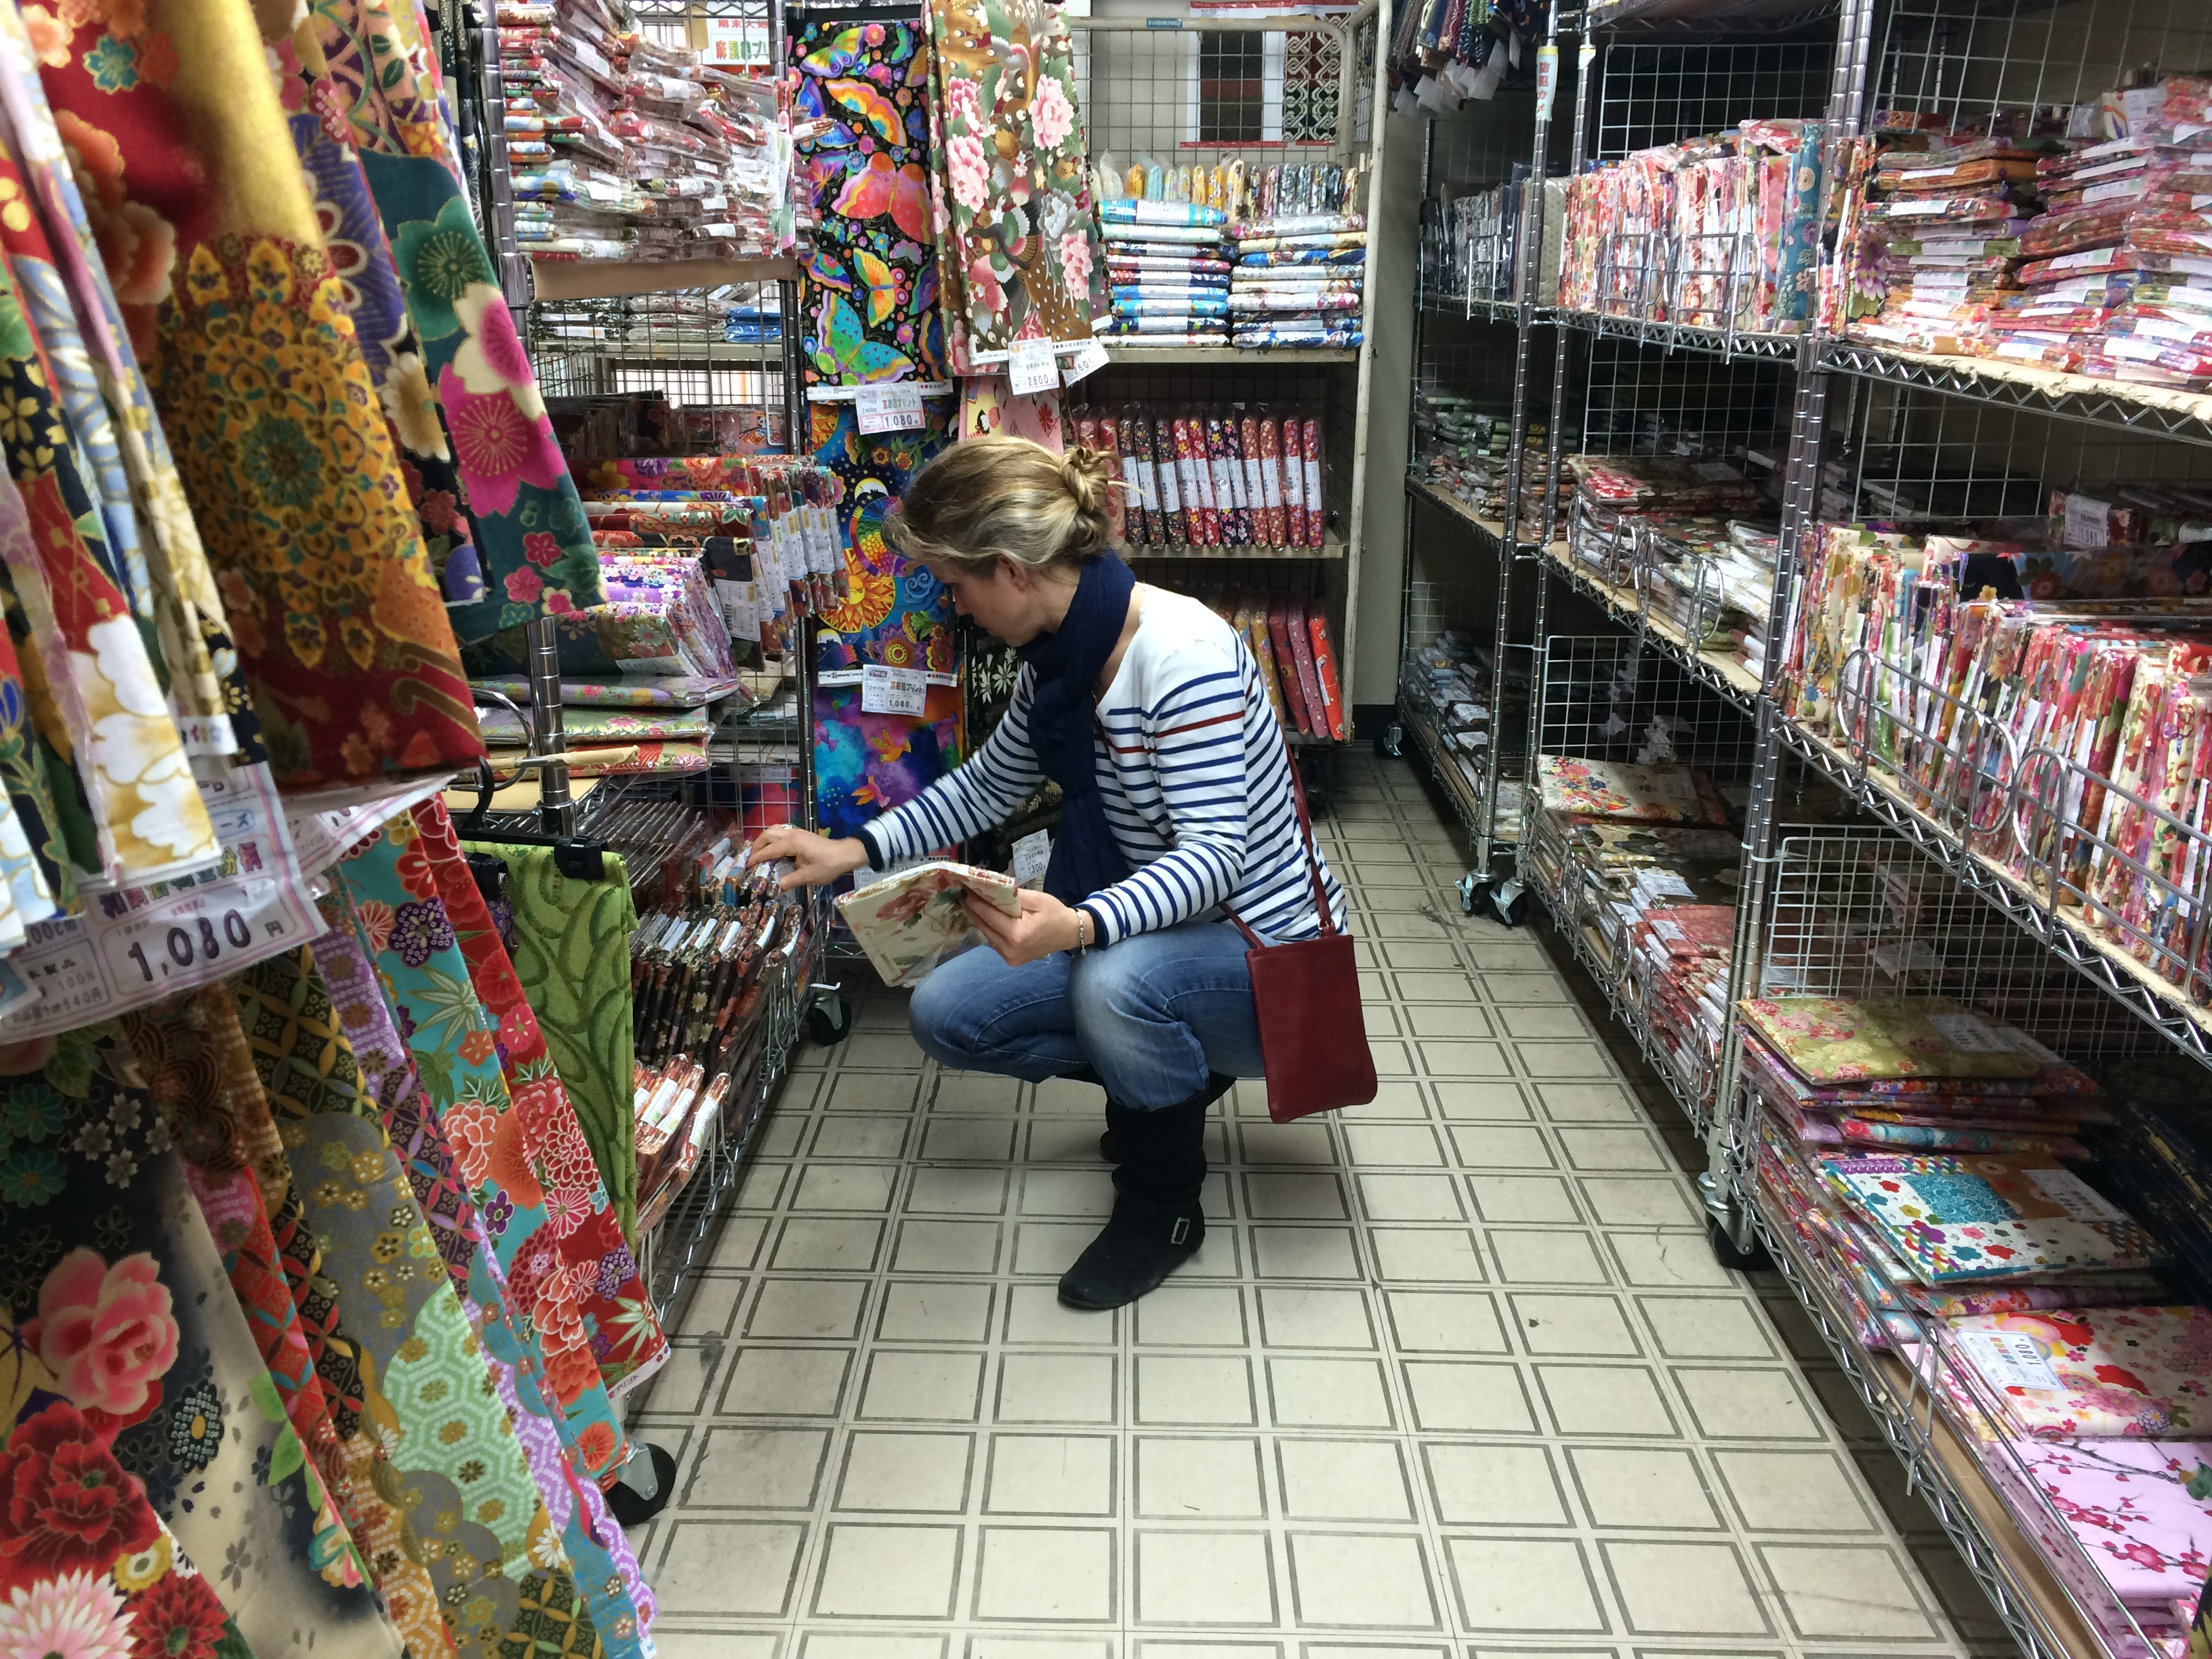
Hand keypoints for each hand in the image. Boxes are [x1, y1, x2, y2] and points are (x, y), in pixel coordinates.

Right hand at [748, 824, 867, 890]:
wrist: (845, 854)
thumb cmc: (828, 865)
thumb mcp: (809, 876)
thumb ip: (791, 881)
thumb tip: (777, 886)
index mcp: (792, 843)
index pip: (768, 850)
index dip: (756, 858)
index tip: (747, 866)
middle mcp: (791, 834)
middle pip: (767, 835)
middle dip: (756, 846)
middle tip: (751, 859)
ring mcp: (796, 831)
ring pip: (773, 830)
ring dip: (763, 840)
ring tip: (759, 853)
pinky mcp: (800, 833)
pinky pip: (780, 831)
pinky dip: (772, 838)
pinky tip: (772, 848)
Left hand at [964, 888, 1081, 966]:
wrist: (1070, 933)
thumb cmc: (1055, 913)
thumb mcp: (1036, 899)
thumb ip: (1012, 896)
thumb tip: (990, 888)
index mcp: (1017, 934)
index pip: (988, 915)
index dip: (974, 901)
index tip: (963, 888)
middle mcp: (1010, 950)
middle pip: (983, 926)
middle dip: (971, 909)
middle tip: (961, 894)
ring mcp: (1009, 957)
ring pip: (986, 935)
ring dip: (977, 919)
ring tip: (969, 903)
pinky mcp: (1010, 959)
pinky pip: (993, 941)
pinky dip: (988, 928)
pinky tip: (982, 916)